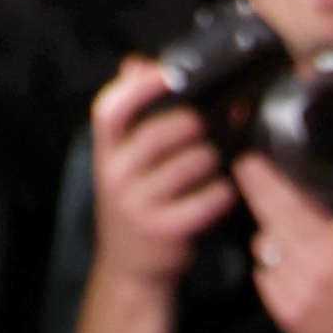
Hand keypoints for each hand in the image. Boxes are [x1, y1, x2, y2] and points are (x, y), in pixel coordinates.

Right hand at [87, 53, 233, 288]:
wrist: (130, 268)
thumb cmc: (136, 203)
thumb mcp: (123, 160)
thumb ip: (132, 115)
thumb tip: (138, 64)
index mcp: (105, 152)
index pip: (110, 110)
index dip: (138, 87)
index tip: (168, 71)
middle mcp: (115, 176)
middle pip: (159, 134)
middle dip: (192, 125)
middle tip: (210, 124)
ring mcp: (137, 205)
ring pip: (188, 165)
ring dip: (212, 158)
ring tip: (218, 159)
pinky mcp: (163, 230)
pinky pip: (204, 202)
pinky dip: (221, 192)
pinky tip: (226, 189)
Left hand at [232, 148, 332, 332]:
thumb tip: (324, 184)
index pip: (292, 206)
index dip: (265, 181)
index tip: (251, 162)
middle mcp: (315, 270)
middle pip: (270, 220)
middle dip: (257, 193)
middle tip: (249, 172)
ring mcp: (297, 293)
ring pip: (264, 247)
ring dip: (272, 239)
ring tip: (297, 248)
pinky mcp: (284, 312)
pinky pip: (265, 276)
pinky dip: (273, 270)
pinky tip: (295, 276)